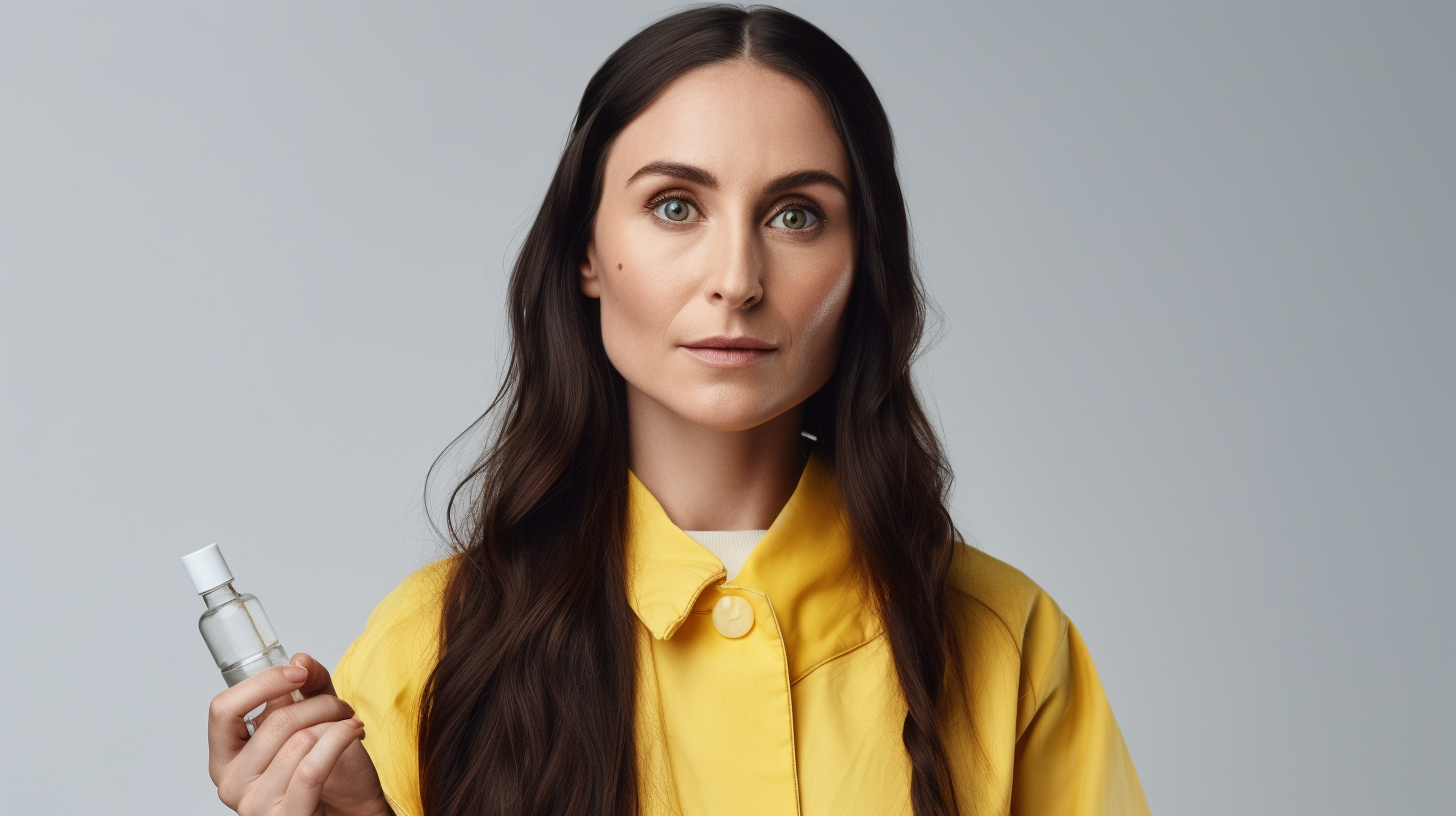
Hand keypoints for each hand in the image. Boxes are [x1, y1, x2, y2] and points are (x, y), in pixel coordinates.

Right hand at [207, 653, 392, 815]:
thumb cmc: (328, 772)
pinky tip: (353, 733)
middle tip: (339, 706)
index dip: (262, 684)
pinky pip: (312, 766)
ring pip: (299, 740)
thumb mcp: (315, 719)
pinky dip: (340, 740)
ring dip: (335, 723)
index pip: (223, 709)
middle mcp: (230, 783)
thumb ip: (308, 687)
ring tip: (348, 725)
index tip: (296, 673)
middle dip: (318, 704)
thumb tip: (299, 660)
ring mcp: (254, 804)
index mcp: (226, 757)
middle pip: (273, 721)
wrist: (349, 811)